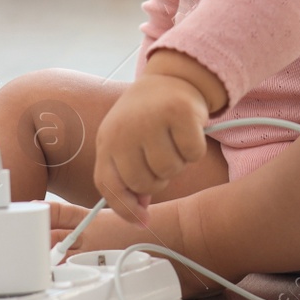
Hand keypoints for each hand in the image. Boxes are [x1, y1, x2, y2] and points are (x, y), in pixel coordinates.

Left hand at [94, 72, 210, 225]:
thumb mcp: (126, 142)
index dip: (125, 209)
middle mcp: (124, 128)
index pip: (108, 185)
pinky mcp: (179, 112)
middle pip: (144, 183)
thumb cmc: (146, 117)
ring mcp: (151, 119)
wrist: (171, 79)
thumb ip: (128, 176)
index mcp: (106, 138)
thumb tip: (140, 213)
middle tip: (161, 160)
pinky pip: (192, 154)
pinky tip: (187, 133)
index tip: (142, 220)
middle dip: (157, 180)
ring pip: (169, 171)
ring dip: (177, 163)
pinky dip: (193, 150)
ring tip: (172, 142)